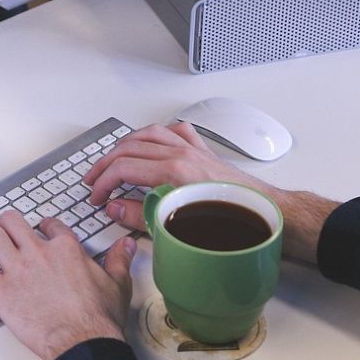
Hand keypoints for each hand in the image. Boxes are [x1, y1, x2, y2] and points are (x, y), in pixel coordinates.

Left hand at [0, 210, 136, 359]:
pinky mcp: (0, 290)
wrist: (82, 342)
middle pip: (13, 222)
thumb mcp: (116, 283)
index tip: (40, 233)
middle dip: (6, 226)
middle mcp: (38, 252)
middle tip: (6, 235)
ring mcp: (17, 269)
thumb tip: (126, 246)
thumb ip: (118, 260)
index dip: (42, 228)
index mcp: (66, 248)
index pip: (48, 225)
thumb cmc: (98, 318)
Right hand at [84, 122, 273, 232]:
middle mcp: (182, 154)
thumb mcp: (175, 227)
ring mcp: (193, 149)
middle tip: (95, 181)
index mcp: (174, 171)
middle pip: (130, 148)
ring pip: (149, 133)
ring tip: (113, 158)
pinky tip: (152, 142)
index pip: (123, 168)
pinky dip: (159, 134)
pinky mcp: (204, 152)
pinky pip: (176, 132)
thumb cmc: (230, 223)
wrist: (264, 216)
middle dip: (106, 164)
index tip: (97, 197)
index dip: (103, 183)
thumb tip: (115, 208)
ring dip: (126, 144)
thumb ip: (139, 215)